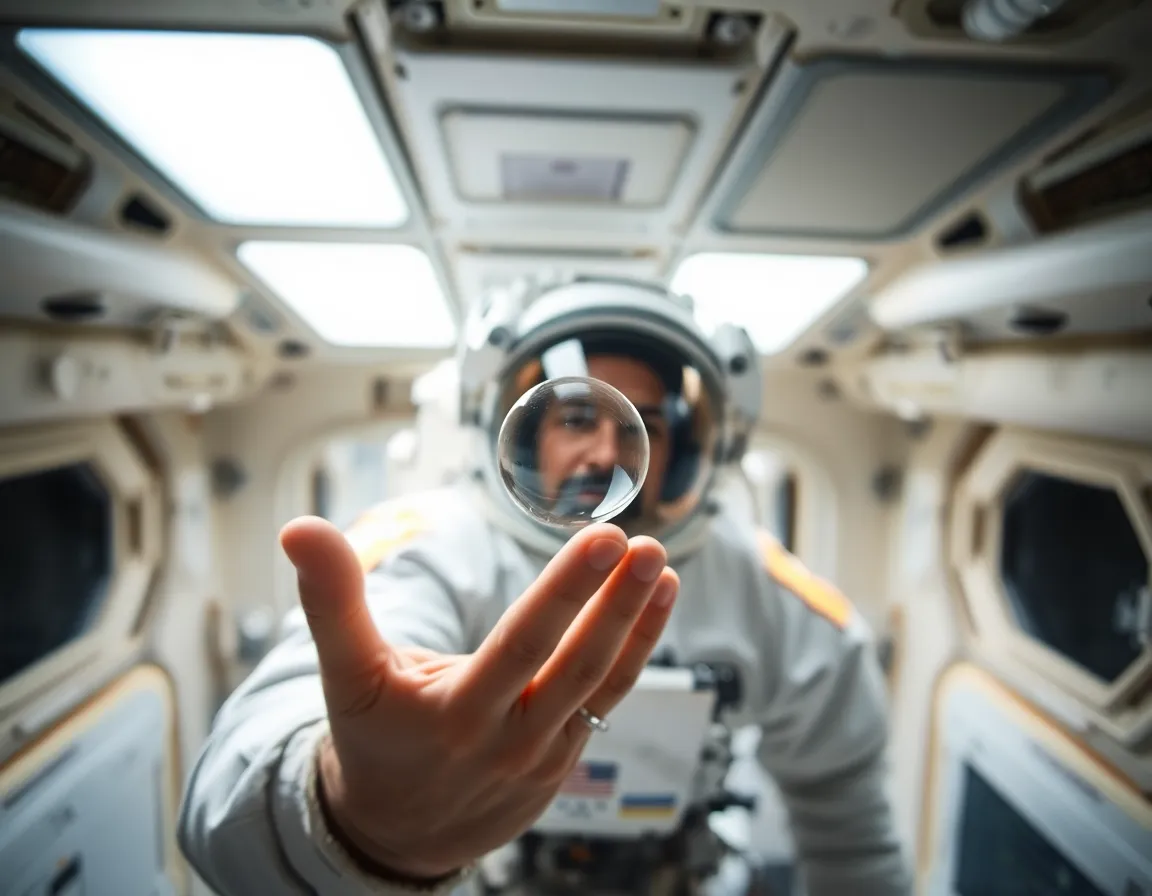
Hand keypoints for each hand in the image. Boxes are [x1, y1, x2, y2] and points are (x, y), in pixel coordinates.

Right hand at [279, 516, 678, 881]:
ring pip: (602, 685)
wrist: (397, 836)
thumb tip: (299, 528)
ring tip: (660, 567)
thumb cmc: (371, 741)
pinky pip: (606, 700)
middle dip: (615, 603)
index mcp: (456, 714)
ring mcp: (545, 755)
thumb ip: (331, 600)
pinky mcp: (564, 759)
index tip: (603, 538)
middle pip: (576, 666)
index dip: (566, 591)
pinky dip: (634, 652)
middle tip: (644, 544)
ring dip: (636, 624)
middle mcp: (510, 739)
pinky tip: (654, 603)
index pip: (522, 645)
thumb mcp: (345, 676)